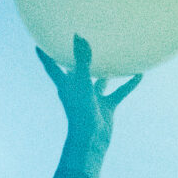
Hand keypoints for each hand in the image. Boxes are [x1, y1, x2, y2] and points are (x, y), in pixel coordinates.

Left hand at [36, 34, 140, 155]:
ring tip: (113, 57)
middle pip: (75, 72)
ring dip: (105, 72)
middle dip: (76, 60)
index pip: (51, 66)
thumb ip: (81, 60)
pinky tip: (139, 74)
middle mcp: (77, 90)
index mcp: (65, 85)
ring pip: (99, 81)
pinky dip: (128, 84)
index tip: (39, 42)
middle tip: (78, 43)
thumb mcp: (81, 82)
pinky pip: (119, 92)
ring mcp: (92, 99)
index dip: (44, 55)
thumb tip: (79, 36)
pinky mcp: (106, 107)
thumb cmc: (81, 111)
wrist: (91, 140)